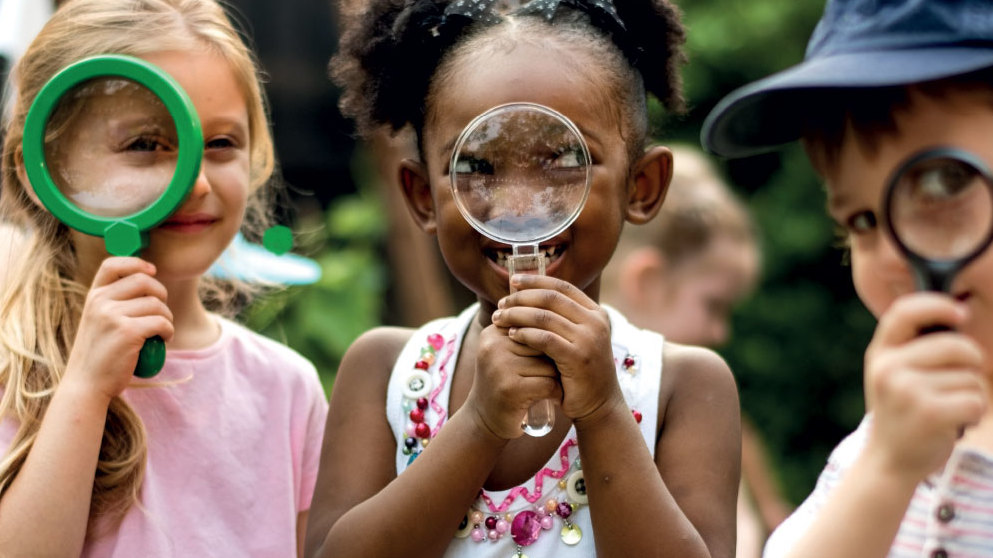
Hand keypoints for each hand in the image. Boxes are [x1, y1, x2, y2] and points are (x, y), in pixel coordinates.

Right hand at [63, 257, 173, 401]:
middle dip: (161, 294)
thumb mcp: (98, 321)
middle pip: (144, 281)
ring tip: (161, 331)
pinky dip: (168, 331)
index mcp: (93, 296)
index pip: (112, 264)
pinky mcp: (127, 332)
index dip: (136, 263)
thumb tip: (146, 282)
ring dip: (167, 317)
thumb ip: (113, 303)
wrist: (86, 385)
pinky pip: (161, 322)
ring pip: (156, 304)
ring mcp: (112, 316)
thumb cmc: (99, 355)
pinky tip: (163, 339)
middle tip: (162, 312)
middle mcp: (100, 302)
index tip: (152, 271)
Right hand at [466, 320, 561, 439]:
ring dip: (557, 377)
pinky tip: (551, 398)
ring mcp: (499, 367)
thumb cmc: (506, 382)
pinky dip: (556, 393)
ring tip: (547, 386)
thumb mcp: (508, 352)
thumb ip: (524, 330)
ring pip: (549, 364)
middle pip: (544, 342)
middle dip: (554, 359)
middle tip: (551, 374)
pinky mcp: (510, 389)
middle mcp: (493, 346)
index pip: (536, 324)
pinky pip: (548, 383)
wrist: (484, 420)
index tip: (547, 358)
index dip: (549, 343)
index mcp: (493, 332)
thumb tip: (559, 304)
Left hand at [491, 274, 620, 425]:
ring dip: (517, 315)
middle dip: (522, 298)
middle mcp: (596, 322)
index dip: (535, 281)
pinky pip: (544, 338)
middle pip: (551, 298)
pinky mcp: (578, 357)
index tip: (513, 281)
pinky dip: (525, 334)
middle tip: (501, 303)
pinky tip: (511, 335)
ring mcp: (589, 339)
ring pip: (545, 317)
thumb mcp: (576, 339)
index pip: (562, 287)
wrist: (598, 405)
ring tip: (500, 319)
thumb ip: (561, 319)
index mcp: (596, 313)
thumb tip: (526, 295)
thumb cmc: (579, 371)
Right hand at [863, 292, 987, 482]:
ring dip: (970, 394)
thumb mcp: (891, 374)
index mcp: (879, 354)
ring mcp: (908, 390)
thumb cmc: (900, 412)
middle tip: (956, 381)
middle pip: (956, 346)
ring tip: (946, 408)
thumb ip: (912, 347)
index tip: (960, 312)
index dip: (937, 305)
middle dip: (971, 362)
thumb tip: (958, 313)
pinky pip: (975, 400)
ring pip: (970, 377)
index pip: (905, 312)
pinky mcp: (930, 413)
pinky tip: (954, 422)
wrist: (888, 460)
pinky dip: (974, 412)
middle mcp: (889, 368)